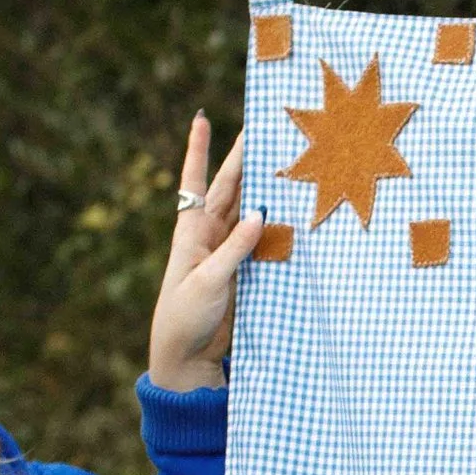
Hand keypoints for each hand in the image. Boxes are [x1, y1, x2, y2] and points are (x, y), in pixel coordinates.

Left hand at [147, 112, 261, 390]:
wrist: (186, 357)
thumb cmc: (184, 317)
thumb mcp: (207, 281)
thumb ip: (234, 248)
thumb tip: (260, 212)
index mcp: (191, 232)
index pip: (195, 182)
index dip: (198, 150)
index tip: (201, 117)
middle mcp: (209, 236)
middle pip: (229, 189)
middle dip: (243, 159)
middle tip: (261, 129)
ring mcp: (227, 253)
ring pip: (247, 211)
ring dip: (262, 188)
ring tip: (283, 162)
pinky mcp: (243, 272)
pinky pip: (262, 241)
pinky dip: (275, 226)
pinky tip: (292, 211)